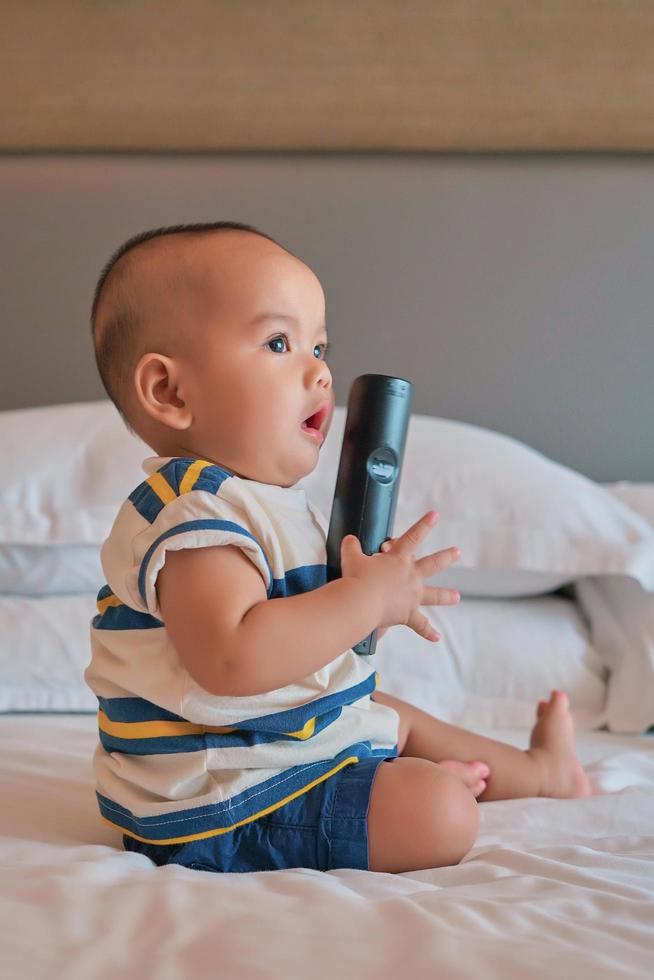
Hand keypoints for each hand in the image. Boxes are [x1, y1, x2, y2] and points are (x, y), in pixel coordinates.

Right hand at [339, 511, 460, 642]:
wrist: (360, 602)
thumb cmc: (355, 578)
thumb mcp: (351, 557)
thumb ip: (352, 546)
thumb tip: (350, 539)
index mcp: (398, 559)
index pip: (413, 536)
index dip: (424, 524)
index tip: (435, 515)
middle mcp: (410, 576)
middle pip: (432, 564)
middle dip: (446, 557)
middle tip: (457, 552)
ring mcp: (412, 596)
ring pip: (434, 595)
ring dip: (445, 595)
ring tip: (456, 597)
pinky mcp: (407, 614)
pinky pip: (420, 625)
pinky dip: (427, 632)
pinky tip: (436, 637)